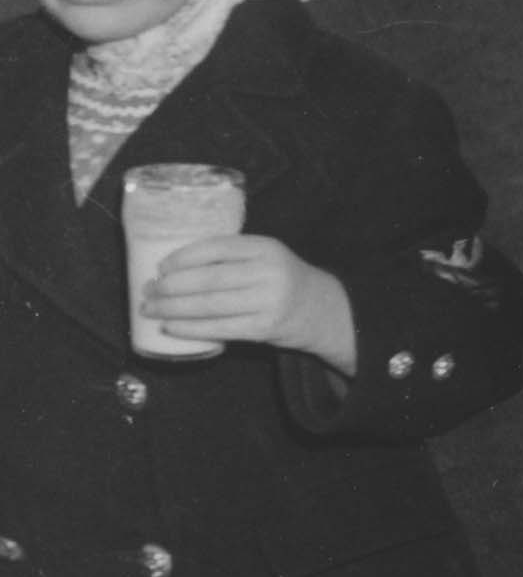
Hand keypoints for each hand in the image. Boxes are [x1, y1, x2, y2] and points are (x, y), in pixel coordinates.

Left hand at [145, 235, 355, 373]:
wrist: (319, 308)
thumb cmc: (278, 280)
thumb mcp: (264, 258)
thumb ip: (230, 258)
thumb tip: (171, 268)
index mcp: (265, 247)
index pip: (216, 248)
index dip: (183, 258)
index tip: (160, 267)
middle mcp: (269, 272)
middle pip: (209, 279)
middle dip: (171, 287)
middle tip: (148, 291)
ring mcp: (269, 301)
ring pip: (210, 305)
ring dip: (173, 309)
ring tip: (151, 309)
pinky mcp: (265, 328)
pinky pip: (220, 328)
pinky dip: (191, 329)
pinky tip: (171, 327)